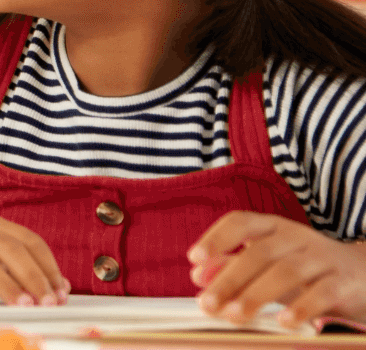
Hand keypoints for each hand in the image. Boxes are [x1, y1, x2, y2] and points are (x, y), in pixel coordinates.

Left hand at [190, 212, 365, 328]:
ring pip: (287, 271)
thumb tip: (198, 275)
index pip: (241, 222)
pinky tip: (284, 321)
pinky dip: (302, 307)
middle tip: (209, 304)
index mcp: (273, 227)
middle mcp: (297, 237)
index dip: (216, 238)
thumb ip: (233, 268)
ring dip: (257, 294)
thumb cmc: (307, 270)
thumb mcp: (269, 266)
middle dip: (230, 279)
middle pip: (259, 252)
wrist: (363, 275)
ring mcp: (322, 257)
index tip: (194, 259)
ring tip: (236, 315)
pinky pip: (322, 292)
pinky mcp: (345, 281)